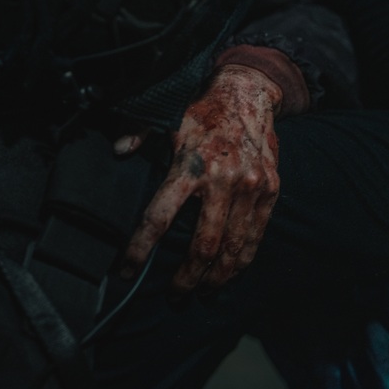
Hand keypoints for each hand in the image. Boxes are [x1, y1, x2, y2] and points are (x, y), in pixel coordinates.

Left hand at [120, 65, 281, 291]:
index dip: (141, 247)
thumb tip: (118, 150)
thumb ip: (139, 132)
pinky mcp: (270, 192)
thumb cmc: (201, 111)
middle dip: (186, 276)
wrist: (249, 94)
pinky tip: (230, 273)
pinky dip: (242, 259)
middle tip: (173, 294)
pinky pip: (256, 235)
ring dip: (216, 276)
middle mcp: (222, 181)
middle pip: (202, 244)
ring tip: (202, 292)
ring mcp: (250, 189)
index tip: (127, 269)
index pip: (159, 217)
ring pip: (232, 247)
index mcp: (190, 167)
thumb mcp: (165, 116)